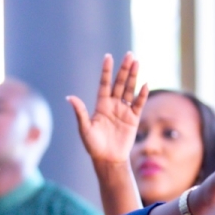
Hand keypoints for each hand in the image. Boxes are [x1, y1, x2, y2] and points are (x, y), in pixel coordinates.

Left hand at [67, 52, 147, 166]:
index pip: (104, 84)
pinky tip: (145, 84)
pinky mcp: (133, 118)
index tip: (108, 57)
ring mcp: (124, 110)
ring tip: (137, 62)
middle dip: (124, 69)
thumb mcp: (84, 129)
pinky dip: (142, 95)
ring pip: (130, 90)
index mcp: (100, 105)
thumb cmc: (93, 145)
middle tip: (129, 55)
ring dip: (134, 76)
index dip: (106, 71)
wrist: (107, 159)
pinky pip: (138, 104)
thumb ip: (80, 112)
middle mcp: (113, 105)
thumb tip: (69, 97)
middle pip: (120, 83)